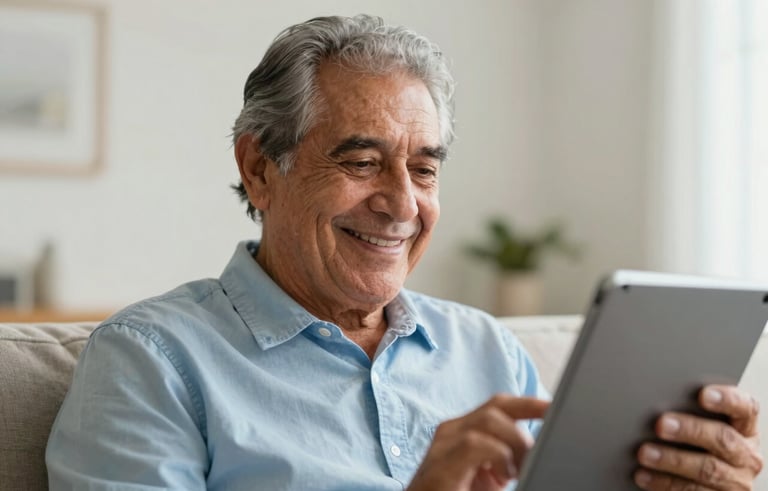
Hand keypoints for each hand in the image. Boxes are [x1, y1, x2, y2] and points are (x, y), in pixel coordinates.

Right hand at [407, 394, 548, 490]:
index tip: (555, 408)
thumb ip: (509, 460)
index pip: (500, 405)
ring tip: (517, 470)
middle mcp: (452, 431)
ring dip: (514, 443)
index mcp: (464, 430)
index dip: (529, 404)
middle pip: (496, 405)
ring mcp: (444, 444)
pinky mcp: (441, 462)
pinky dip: (497, 456)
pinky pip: (474, 443)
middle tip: (541, 444)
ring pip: (489, 420)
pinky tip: (502, 476)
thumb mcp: (491, 477)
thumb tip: (538, 452)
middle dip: (527, 418)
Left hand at [634, 385, 763, 489]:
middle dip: (690, 430)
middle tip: (661, 424)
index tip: (703, 394)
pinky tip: (644, 475)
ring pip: (708, 469)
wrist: (699, 482)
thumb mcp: (700, 426)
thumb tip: (656, 398)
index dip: (727, 400)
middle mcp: (745, 455)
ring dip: (673, 460)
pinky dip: (664, 483)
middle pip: (723, 439)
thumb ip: (689, 411)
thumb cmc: (696, 444)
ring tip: (645, 453)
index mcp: (744, 429)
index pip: (746, 408)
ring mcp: (736, 481)